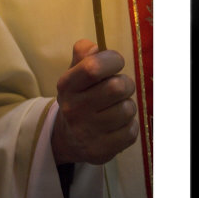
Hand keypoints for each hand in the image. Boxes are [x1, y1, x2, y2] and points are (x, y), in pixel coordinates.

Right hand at [52, 39, 138, 164]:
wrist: (67, 138)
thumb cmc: (78, 97)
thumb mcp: (74, 73)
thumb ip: (83, 53)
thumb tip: (95, 47)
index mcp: (67, 85)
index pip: (93, 67)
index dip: (112, 60)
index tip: (115, 63)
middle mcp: (74, 108)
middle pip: (117, 87)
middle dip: (125, 83)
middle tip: (119, 88)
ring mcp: (87, 131)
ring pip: (127, 109)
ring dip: (127, 105)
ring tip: (116, 107)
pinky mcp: (101, 150)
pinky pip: (131, 131)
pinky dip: (129, 125)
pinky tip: (117, 125)